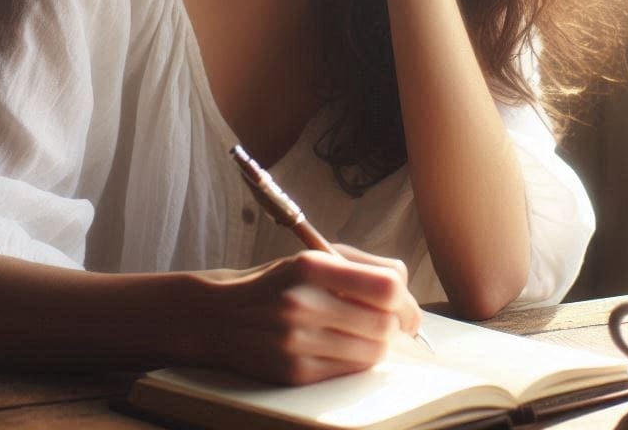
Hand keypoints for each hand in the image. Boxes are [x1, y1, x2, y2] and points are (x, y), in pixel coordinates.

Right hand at [199, 247, 419, 384]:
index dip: (406, 299)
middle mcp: (302, 303)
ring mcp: (296, 341)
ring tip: (364, 333)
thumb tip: (404, 287)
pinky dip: (356, 360)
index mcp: (312, 265)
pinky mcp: (293, 372)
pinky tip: (343, 346)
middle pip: (383, 323)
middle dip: (397, 325)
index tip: (407, 307)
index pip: (386, 286)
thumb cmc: (278, 282)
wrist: (220, 315)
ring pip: (371, 352)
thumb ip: (362, 265)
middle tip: (394, 323)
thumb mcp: (314, 256)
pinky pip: (349, 371)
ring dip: (378, 344)